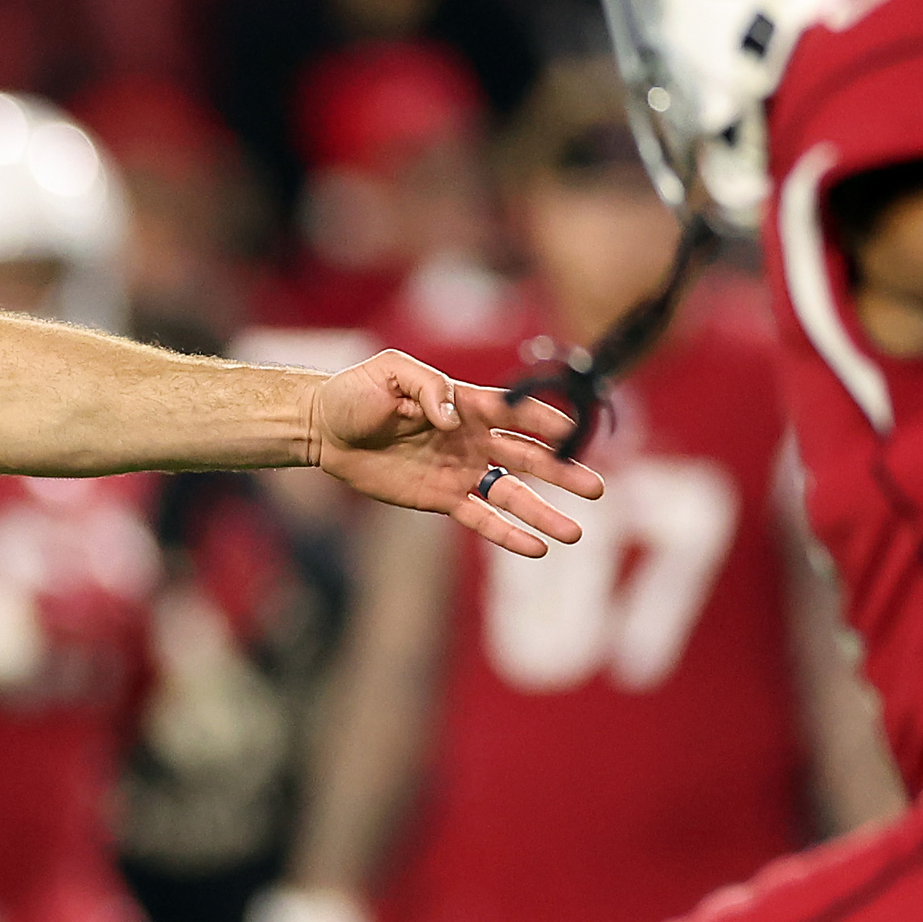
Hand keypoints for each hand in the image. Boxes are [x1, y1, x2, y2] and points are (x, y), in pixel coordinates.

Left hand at [302, 351, 601, 556]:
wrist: (325, 429)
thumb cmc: (357, 393)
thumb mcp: (391, 373)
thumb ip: (430, 389)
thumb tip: (456, 420)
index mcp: (467, 403)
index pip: (518, 414)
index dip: (547, 423)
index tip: (576, 434)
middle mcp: (473, 439)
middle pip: (528, 458)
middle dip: (564, 473)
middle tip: (597, 489)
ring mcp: (460, 471)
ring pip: (512, 495)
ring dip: (545, 513)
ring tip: (577, 533)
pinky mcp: (441, 499)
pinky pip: (480, 519)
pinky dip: (507, 535)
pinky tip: (536, 549)